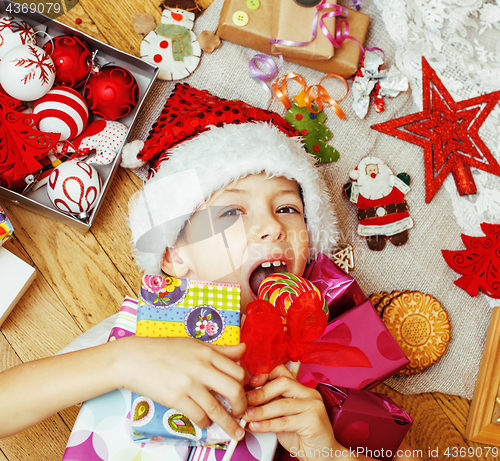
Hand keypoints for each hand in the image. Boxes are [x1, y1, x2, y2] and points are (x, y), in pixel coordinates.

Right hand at [116, 336, 246, 440]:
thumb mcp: (194, 344)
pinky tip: (206, 422)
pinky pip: (198, 415)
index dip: (245, 385)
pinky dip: (205, 422)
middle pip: (233, 389)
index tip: (244, 393)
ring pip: (217, 408)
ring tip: (235, 432)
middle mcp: (201, 368)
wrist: (133, 358)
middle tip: (242, 413)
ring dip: (229, 423)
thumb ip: (220, 350)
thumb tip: (243, 349)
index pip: (237, 371)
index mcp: (207, 353)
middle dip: (242, 405)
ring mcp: (188, 384)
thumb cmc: (164, 350)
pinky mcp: (175, 398)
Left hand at [243, 365, 337, 459]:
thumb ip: (272, 404)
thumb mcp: (284, 416)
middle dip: (261, 392)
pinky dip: (267, 425)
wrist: (323, 454)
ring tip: (247, 416)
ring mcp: (313, 406)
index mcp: (302, 389)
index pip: (282, 372)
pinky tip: (256, 426)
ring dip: (261, 411)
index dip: (265, 375)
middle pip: (282, 384)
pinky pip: (285, 422)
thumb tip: (249, 398)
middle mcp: (309, 394)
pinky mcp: (313, 421)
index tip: (251, 384)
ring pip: (282, 404)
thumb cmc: (301, 435)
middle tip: (246, 400)